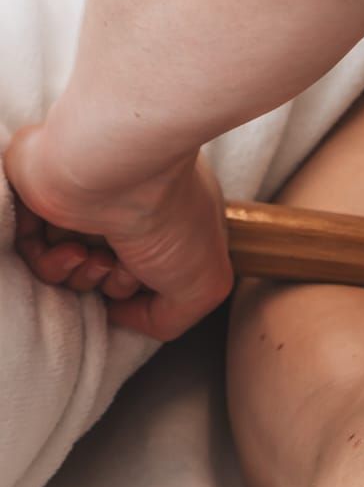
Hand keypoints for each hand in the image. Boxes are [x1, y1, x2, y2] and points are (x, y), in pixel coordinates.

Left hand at [5, 123, 232, 340]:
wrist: (119, 168)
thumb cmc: (170, 212)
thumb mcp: (205, 285)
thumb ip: (171, 318)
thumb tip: (121, 315)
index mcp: (167, 213)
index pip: (150, 267)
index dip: (149, 289)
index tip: (153, 285)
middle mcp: (124, 203)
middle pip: (109, 272)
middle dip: (117, 285)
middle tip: (127, 266)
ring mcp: (79, 199)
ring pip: (70, 266)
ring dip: (85, 276)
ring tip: (98, 257)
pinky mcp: (37, 197)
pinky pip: (34, 252)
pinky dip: (52, 265)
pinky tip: (74, 249)